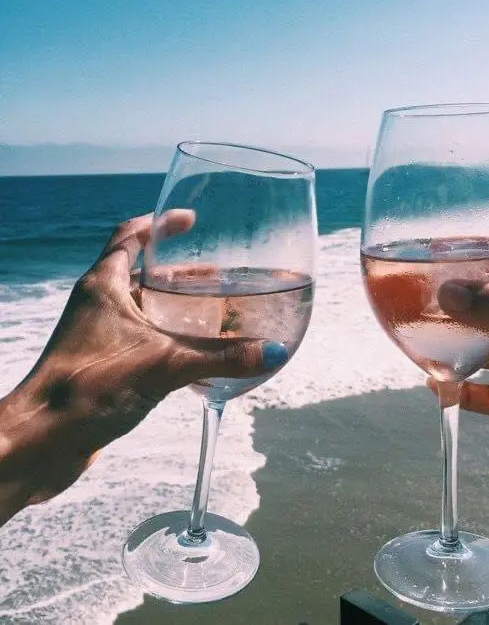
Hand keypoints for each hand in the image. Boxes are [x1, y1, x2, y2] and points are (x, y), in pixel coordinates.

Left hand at [0, 212, 286, 520]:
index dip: (160, 223)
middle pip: (143, 273)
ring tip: (214, 310)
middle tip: (219, 273)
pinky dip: (169, 336)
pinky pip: (143, 338)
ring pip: (143, 308)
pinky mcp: (104, 363)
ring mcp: (98, 334)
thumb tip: (272, 351)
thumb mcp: (164, 365)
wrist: (42, 443)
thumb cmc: (88, 390)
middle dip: (181, 271)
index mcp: (104, 286)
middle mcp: (99, 304)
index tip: (190, 219)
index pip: (130, 236)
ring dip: (176, 305)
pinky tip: (195, 352)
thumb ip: (221, 357)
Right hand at [434, 253, 488, 457]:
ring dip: (457, 353)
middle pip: (487, 310)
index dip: (466, 262)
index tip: (425, 261)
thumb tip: (445, 293)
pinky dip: (469, 395)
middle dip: (454, 311)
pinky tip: (440, 390)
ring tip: (418, 348)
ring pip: (487, 353)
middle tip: (411, 308)